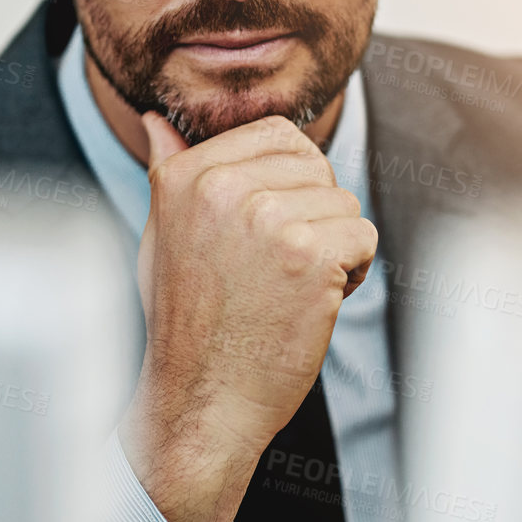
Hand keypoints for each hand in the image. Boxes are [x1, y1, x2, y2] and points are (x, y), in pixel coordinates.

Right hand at [118, 112, 376, 521]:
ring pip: (344, 203)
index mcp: (187, 175)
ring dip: (333, 246)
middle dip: (315, 212)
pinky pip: (363, 236)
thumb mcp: (162, 236)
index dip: (293, 180)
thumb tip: (158, 121)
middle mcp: (223, 187)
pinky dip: (351, 274)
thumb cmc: (185, 324)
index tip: (271, 230)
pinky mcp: (311, 255)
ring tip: (289, 289)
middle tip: (280, 267)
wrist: (201, 401)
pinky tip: (312, 304)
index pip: (277, 134)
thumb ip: (170, 172)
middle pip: (316, 166)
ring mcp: (268, 219)